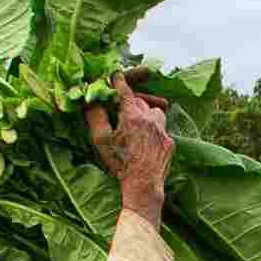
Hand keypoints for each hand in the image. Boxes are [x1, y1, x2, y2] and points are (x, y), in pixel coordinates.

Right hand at [83, 75, 171, 226]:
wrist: (143, 185)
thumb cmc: (119, 163)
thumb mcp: (101, 140)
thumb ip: (95, 117)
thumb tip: (91, 100)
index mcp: (132, 116)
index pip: (125, 91)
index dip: (119, 81)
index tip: (116, 74)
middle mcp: (150, 119)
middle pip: (140, 101)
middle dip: (131, 102)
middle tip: (122, 110)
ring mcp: (162, 131)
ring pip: (155, 112)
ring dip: (146, 114)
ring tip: (138, 124)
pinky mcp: (170, 142)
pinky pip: (161, 129)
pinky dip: (154, 131)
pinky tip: (146, 142)